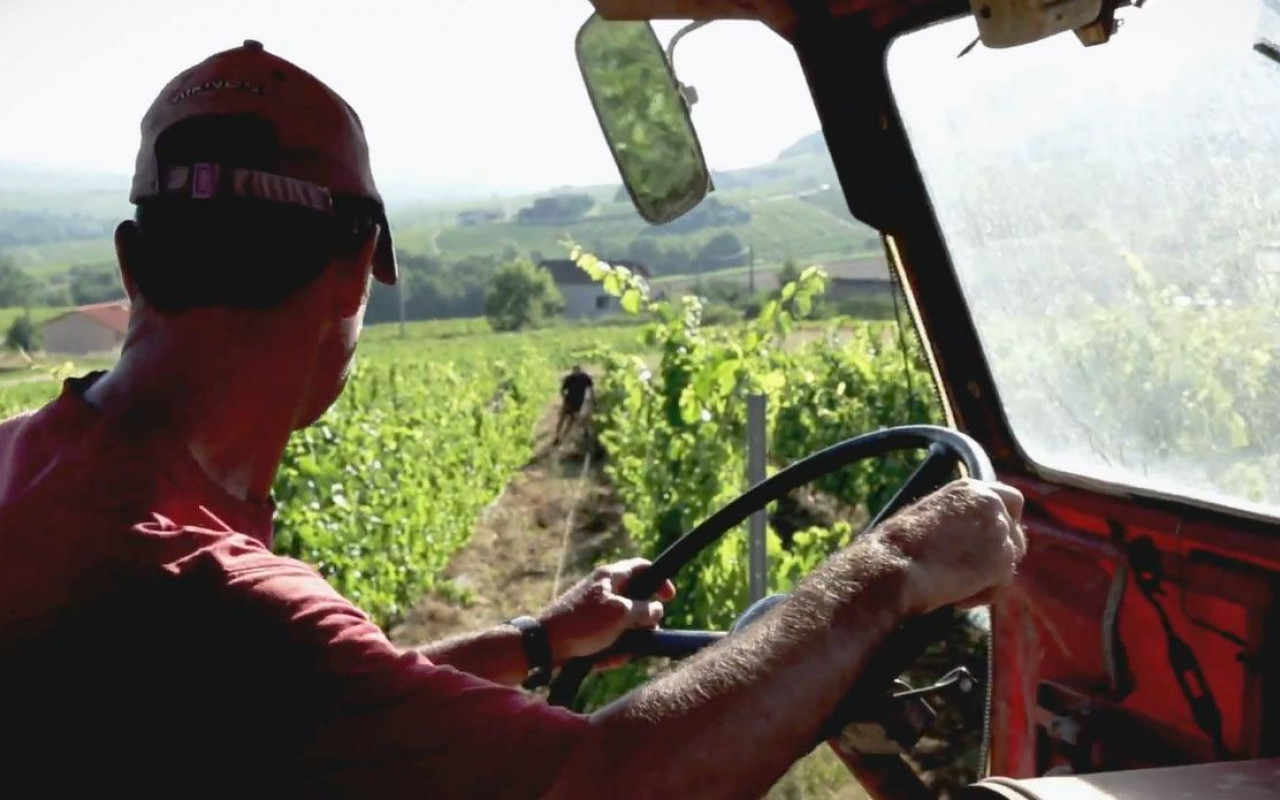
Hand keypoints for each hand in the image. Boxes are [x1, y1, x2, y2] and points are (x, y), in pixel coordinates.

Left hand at [538, 558, 676, 666]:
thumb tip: (658, 610)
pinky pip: (608, 639)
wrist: (544, 645)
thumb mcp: (620, 615)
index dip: (660, 580)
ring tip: (617, 653)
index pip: (643, 568)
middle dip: (642, 624)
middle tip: (644, 634)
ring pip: (624, 626)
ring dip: (626, 642)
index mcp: (611, 577)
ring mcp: (594, 610)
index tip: (670, 598)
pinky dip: (609, 650)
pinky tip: (602, 660)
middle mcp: (603, 590)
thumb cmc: (582, 624)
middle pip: (636, 602)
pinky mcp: (587, 629)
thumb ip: (644, 610)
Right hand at [867, 478, 1025, 615]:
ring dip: (988, 577)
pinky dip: (981, 596)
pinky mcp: (1003, 561)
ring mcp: (999, 531)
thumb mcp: (930, 517)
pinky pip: (1001, 585)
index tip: (992, 541)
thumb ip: (958, 519)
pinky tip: (955, 597)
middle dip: (1002, 552)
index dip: (1004, 521)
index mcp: (969, 488)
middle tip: (977, 571)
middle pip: (1016, 531)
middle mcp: (990, 504)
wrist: (893, 566)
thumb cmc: (897, 548)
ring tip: (954, 586)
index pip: (1009, 499)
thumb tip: (972, 538)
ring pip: (1010, 560)